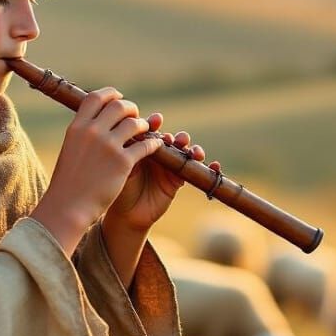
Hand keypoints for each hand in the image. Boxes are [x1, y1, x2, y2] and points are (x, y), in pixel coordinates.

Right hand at [30, 88, 164, 251]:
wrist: (68, 207)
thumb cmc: (68, 183)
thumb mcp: (70, 149)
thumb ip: (82, 133)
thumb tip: (93, 121)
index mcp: (77, 127)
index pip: (96, 97)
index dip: (111, 94)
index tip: (119, 99)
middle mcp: (92, 132)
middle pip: (119, 106)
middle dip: (131, 108)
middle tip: (135, 116)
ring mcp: (108, 146)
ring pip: (135, 123)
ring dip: (144, 125)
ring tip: (146, 131)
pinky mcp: (123, 162)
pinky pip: (145, 145)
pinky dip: (153, 144)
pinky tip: (155, 146)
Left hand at [105, 114, 218, 232]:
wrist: (127, 215)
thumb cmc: (120, 190)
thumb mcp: (123, 169)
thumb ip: (131, 153)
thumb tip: (135, 135)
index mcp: (142, 147)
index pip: (150, 130)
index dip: (154, 123)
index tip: (157, 120)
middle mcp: (157, 153)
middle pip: (172, 139)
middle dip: (177, 137)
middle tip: (176, 140)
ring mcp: (170, 166)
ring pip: (185, 152)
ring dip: (192, 149)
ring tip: (193, 152)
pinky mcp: (179, 179)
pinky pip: (195, 171)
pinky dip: (207, 167)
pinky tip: (215, 166)